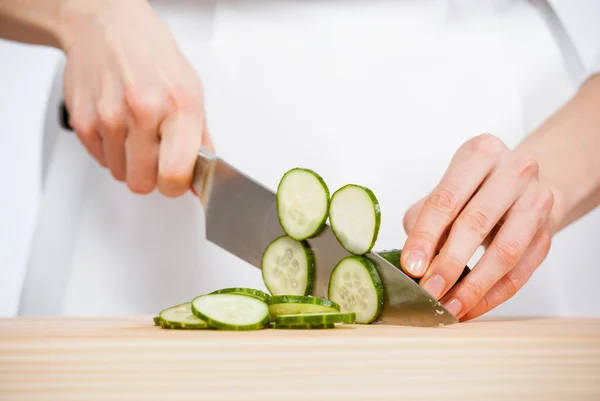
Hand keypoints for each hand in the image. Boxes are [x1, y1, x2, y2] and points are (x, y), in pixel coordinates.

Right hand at [61, 0, 211, 195]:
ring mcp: (108, 116)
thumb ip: (200, 140)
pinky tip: (119, 127)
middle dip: (152, 176)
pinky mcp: (82, 121)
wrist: (108, 28)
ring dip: (130, 163)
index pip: (174, 174)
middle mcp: (143, 110)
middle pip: (143, 183)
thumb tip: (202, 179)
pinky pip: (101, 160)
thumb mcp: (193, 92)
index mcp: (178, 107)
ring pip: (121, 174)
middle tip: (157, 155)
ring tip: (137, 133)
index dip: (176, 186)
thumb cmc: (154, 59)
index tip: (177, 180)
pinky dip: (111, 151)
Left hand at [400, 134, 553, 320]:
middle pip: (476, 223)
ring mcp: (537, 202)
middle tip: (428, 292)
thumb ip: (425, 221)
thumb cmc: (472, 189)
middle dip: (448, 264)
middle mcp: (514, 171)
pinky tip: (469, 308)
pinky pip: (519, 274)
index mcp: (481, 153)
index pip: (447, 199)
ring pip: (504, 253)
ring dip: (472, 287)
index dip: (426, 236)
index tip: (411, 267)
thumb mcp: (445, 191)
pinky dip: (491, 296)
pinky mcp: (547, 234)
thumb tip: (414, 264)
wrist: (521, 186)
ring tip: (448, 308)